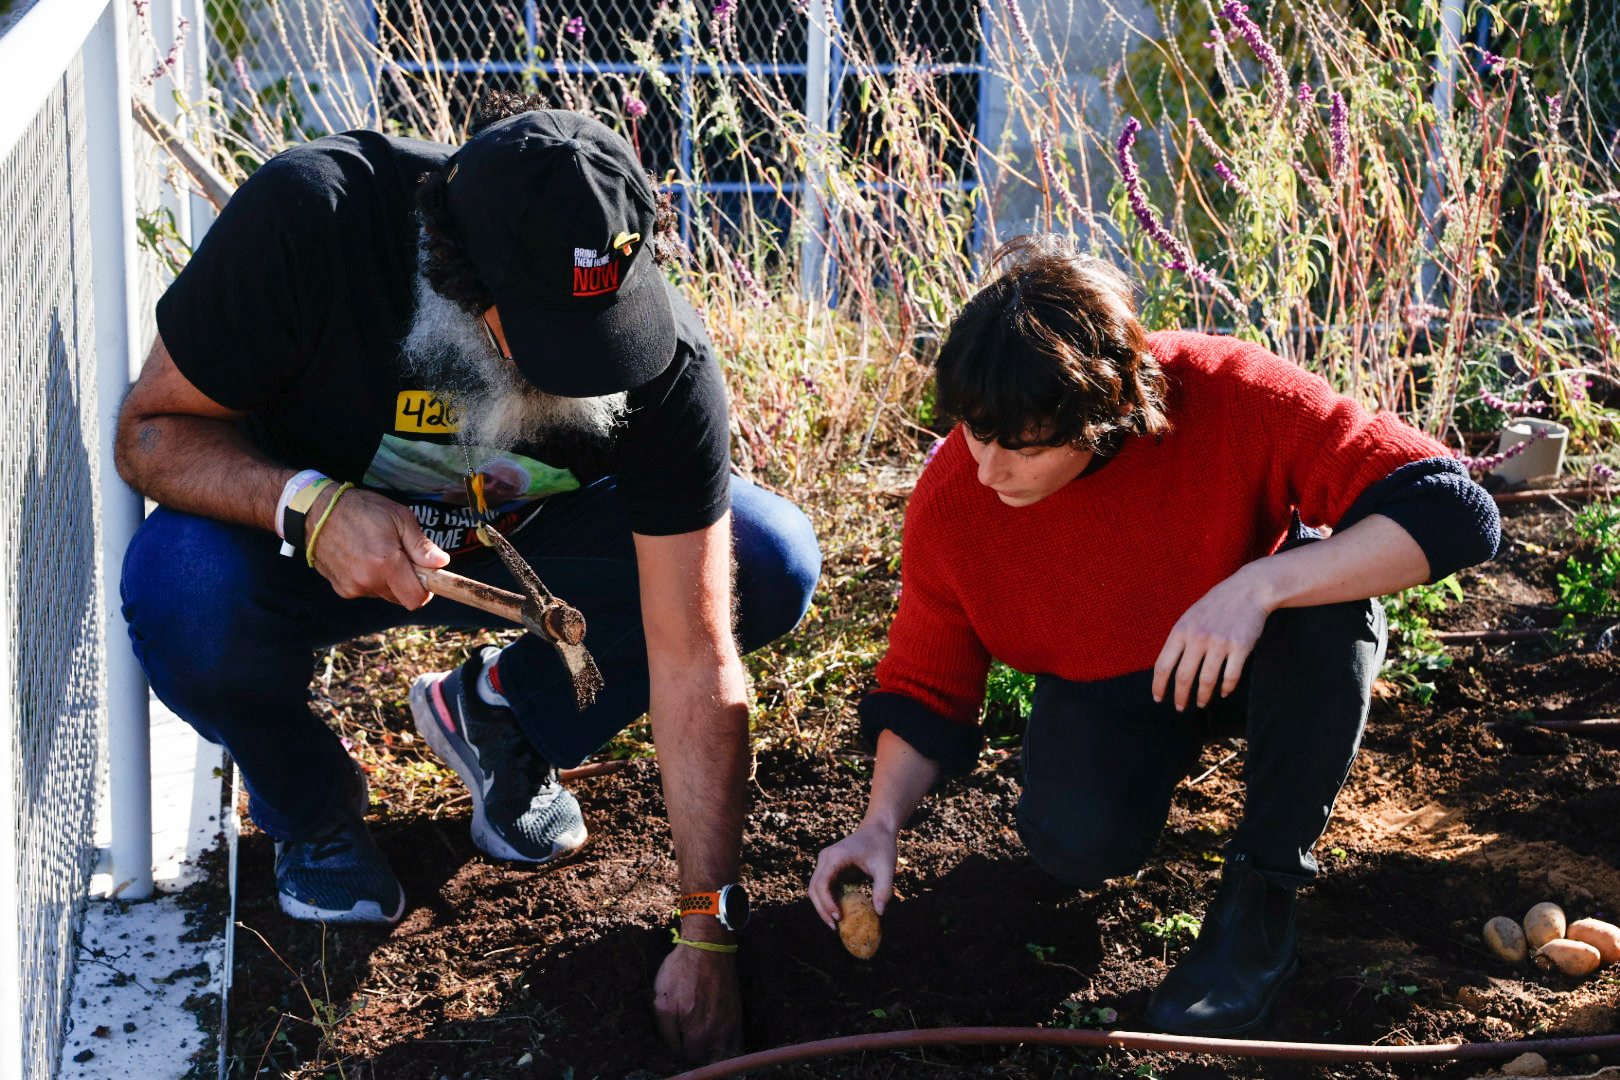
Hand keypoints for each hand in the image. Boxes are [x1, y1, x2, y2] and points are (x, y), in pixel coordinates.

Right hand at [306, 489, 449, 608]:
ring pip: (384, 594)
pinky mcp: (341, 589)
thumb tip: (441, 563)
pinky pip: (367, 590)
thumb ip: (421, 545)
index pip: (416, 598)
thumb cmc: (361, 509)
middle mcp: (368, 581)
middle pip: (401, 598)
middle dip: (407, 582)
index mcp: (386, 563)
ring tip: (378, 553)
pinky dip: (370, 579)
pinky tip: (362, 558)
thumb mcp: (399, 518)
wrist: (317, 511)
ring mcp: (352, 587)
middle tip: (401, 557)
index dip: (426, 589)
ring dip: (388, 580)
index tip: (424, 574)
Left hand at [653, 924, 741, 1062]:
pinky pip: (737, 1040)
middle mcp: (721, 1032)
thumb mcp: (661, 1002)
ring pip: (725, 1052)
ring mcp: (732, 1023)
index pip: (689, 1059)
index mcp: (700, 1033)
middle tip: (685, 1039)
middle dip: (697, 1053)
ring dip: (712, 1052)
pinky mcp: (738, 1013)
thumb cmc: (682, 972)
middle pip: (709, 1059)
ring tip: (699, 1040)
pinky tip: (715, 1037)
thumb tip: (672, 1050)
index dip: (679, 1050)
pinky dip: (727, 1043)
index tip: (675, 1038)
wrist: (708, 945)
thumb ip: (666, 1034)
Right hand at [808, 823, 897, 927]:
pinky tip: (839, 912)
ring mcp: (825, 862)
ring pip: (815, 889)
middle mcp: (826, 858)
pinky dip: (828, 900)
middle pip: (813, 888)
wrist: (877, 829)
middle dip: (822, 909)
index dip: (826, 903)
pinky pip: (823, 887)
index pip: (822, 883)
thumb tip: (879, 913)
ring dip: (823, 907)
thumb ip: (883, 889)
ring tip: (836, 923)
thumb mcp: (886, 867)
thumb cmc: (882, 846)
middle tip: (835, 927)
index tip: (838, 917)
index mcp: (836, 856)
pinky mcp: (829, 867)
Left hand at [1152, 569, 1271, 710]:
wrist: (1247, 591)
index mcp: (1181, 631)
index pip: (1163, 665)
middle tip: (1179, 707)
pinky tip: (1222, 692)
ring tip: (1201, 703)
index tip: (1158, 698)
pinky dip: (1225, 688)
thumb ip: (1179, 640)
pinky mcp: (1240, 647)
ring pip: (1207, 680)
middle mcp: (1198, 638)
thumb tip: (1166, 668)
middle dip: (1180, 697)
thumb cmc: (1215, 606)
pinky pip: (1230, 676)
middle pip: (1183, 677)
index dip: (1158, 686)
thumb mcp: (1189, 617)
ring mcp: (1220, 643)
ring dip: (1203, 697)